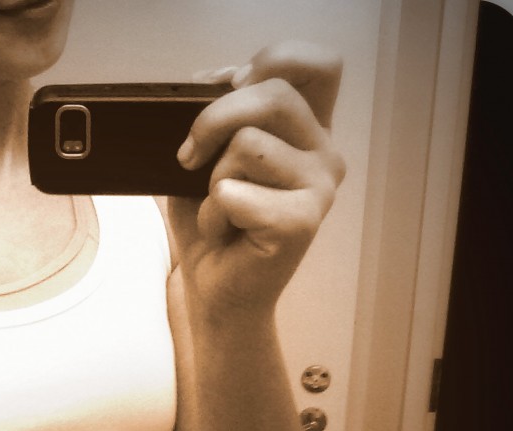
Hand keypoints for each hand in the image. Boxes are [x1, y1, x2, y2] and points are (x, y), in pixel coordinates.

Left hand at [170, 41, 346, 324]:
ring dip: (211, 181)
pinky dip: (211, 215)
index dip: (274, 61)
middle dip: (212, 119)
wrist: (214, 289)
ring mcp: (320, 188)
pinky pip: (232, 192)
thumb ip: (216, 112)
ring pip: (246, 144)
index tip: (232, 85)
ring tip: (221, 211)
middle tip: (188, 157)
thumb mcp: (205, 155)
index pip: (317, 64)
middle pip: (272, 94)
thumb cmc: (212, 222)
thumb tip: (210, 79)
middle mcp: (324, 153)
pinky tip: (227, 234)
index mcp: (307, 130)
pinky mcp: (303, 223)